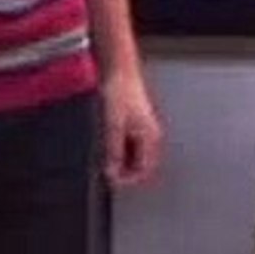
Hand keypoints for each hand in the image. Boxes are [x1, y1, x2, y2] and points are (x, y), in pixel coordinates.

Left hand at [101, 70, 162, 188]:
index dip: (128, 180)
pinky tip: (107, 144)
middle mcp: (150, 136)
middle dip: (124, 171)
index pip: (144, 170)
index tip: (111, 181)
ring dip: (120, 160)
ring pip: (134, 156)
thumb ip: (113, 152)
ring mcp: (144, 130)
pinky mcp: (136, 124)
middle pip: (140, 165)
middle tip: (105, 170)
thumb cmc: (119, 94)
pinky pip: (129, 145)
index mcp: (149, 138)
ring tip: (104, 156)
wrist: (120, 71)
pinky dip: (119, 149)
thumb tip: (112, 173)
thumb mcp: (113, 127)